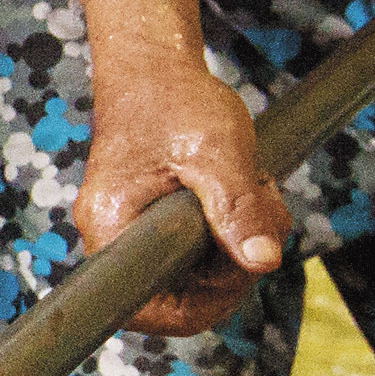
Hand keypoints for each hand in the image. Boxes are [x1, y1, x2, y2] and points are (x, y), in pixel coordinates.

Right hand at [81, 45, 294, 337]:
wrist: (155, 65)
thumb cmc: (175, 99)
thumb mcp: (217, 150)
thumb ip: (238, 209)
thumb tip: (264, 263)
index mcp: (110, 225)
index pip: (146, 310)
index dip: (201, 305)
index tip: (241, 264)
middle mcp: (111, 236)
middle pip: (177, 297)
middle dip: (232, 267)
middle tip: (262, 216)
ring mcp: (131, 231)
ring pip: (194, 275)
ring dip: (238, 244)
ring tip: (254, 190)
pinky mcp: (152, 222)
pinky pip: (196, 252)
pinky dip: (230, 231)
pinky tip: (243, 192)